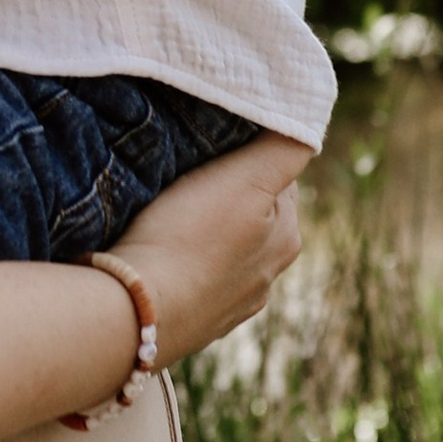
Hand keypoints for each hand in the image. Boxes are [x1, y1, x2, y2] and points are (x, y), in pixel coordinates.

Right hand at [111, 133, 308, 363]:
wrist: (135, 311)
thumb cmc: (188, 237)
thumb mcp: (244, 180)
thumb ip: (282, 150)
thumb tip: (307, 121)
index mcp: (287, 239)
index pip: (279, 177)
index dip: (249, 151)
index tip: (216, 140)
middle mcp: (267, 276)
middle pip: (253, 212)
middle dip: (228, 190)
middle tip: (190, 167)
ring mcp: (230, 304)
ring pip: (224, 246)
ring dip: (205, 226)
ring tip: (170, 208)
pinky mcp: (194, 320)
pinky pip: (195, 275)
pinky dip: (184, 258)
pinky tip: (161, 249)